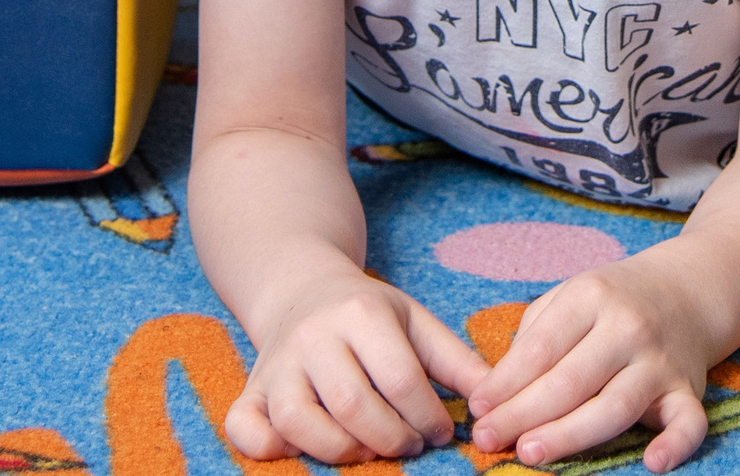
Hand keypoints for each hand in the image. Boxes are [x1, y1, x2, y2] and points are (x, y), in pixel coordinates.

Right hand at [226, 265, 485, 464]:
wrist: (302, 288)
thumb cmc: (368, 314)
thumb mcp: (414, 321)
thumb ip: (455, 361)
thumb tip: (494, 400)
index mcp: (361, 313)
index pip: (400, 379)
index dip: (428, 418)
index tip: (441, 432)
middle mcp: (314, 336)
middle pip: (352, 404)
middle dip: (390, 439)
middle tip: (409, 446)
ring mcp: (277, 363)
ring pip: (299, 421)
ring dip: (341, 450)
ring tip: (370, 451)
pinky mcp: (251, 388)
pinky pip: (244, 427)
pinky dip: (267, 448)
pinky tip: (303, 451)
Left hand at [466, 252, 719, 474]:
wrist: (687, 290)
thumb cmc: (613, 302)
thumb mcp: (570, 297)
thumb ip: (534, 337)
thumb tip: (496, 392)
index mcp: (592, 297)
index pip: (541, 348)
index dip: (505, 383)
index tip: (477, 409)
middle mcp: (628, 327)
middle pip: (570, 381)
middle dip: (523, 414)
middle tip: (487, 439)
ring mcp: (660, 361)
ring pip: (615, 407)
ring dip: (570, 435)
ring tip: (529, 452)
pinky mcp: (689, 391)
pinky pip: (689, 423)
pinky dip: (676, 445)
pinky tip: (653, 464)